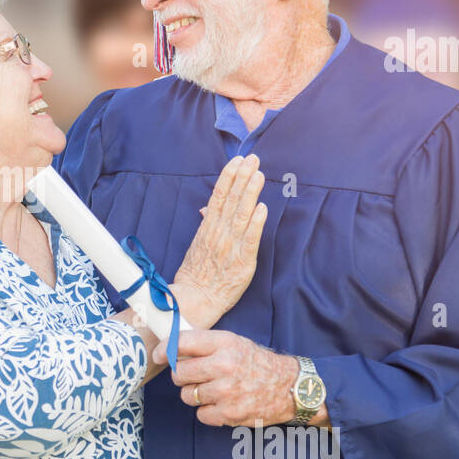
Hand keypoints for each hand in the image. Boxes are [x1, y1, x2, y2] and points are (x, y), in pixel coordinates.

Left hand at [153, 329, 302, 426]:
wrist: (289, 387)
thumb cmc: (256, 363)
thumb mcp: (234, 342)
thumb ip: (205, 344)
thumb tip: (170, 347)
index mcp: (224, 344)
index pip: (182, 343)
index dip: (164, 349)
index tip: (159, 355)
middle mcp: (224, 366)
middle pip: (179, 373)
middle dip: (181, 375)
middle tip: (192, 376)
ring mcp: (226, 391)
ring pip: (187, 395)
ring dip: (194, 394)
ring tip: (212, 389)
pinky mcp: (229, 413)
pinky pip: (200, 414)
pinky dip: (207, 411)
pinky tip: (221, 403)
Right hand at [170, 154, 266, 327]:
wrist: (196, 299)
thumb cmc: (196, 273)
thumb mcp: (197, 244)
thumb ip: (206, 224)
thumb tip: (207, 208)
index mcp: (208, 227)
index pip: (219, 195)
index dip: (229, 176)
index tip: (237, 160)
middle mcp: (219, 233)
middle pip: (231, 200)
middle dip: (242, 177)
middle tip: (253, 158)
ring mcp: (230, 246)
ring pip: (241, 214)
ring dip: (250, 193)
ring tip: (258, 174)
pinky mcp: (242, 262)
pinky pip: (250, 239)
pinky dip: (256, 223)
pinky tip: (262, 208)